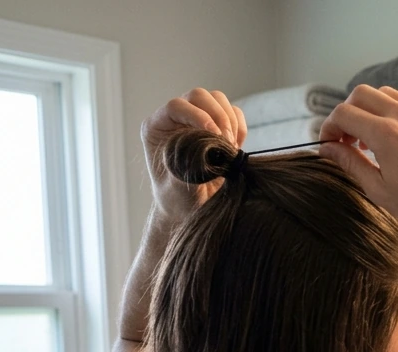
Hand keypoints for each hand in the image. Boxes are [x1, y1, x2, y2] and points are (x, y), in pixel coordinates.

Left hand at [141, 88, 245, 221]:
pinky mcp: (216, 127)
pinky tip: (236, 148)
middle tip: (227, 144)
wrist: (191, 209)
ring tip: (231, 147)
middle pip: (199, 96)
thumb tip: (200, 151)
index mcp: (157, 129)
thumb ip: (185, 170)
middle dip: (218, 116)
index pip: (176, 106)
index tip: (216, 136)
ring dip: (231, 121)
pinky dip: (240, 127)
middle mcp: (175, 120)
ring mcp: (197, 120)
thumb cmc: (178, 202)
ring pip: (217, 99)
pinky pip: (233, 113)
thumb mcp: (177, 191)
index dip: (198, 116)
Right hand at [319, 86, 397, 238]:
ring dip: (369, 110)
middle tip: (345, 138)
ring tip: (368, 139)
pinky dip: (391, 114)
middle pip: (361, 94)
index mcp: (387, 135)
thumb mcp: (378, 189)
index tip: (328, 143)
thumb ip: (350, 163)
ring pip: (385, 94)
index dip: (329, 127)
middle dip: (347, 112)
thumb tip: (327, 149)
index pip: (344, 113)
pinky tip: (392, 140)